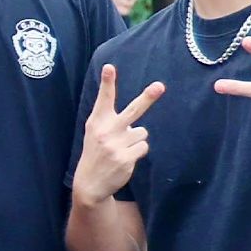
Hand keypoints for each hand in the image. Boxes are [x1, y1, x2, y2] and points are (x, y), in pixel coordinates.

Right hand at [74, 64, 167, 206]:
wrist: (90, 183)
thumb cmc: (96, 152)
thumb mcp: (94, 133)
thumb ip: (111, 122)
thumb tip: (139, 124)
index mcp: (96, 122)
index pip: (104, 99)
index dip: (108, 82)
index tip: (109, 67)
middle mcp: (106, 131)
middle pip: (133, 111)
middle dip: (147, 98)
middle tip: (160, 86)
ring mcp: (116, 145)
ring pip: (142, 132)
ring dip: (135, 140)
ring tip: (121, 149)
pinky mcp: (126, 158)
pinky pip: (143, 147)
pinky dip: (137, 152)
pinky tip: (124, 158)